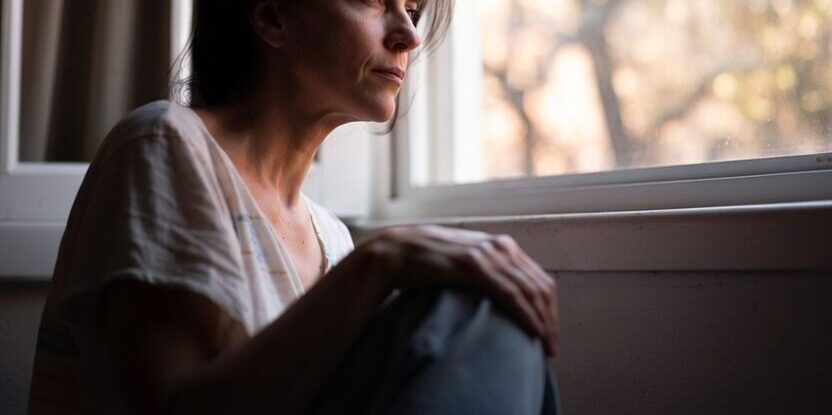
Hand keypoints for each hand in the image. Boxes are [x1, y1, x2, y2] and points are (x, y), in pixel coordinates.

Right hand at [358, 225, 558, 355]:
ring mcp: (488, 254)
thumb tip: (497, 299)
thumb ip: (483, 275)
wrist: (395, 251)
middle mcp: (500, 247)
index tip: (549, 331)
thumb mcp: (463, 267)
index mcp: (501, 246)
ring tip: (546, 344)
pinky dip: (526, 313)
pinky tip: (533, 330)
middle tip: (552, 345)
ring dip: (543, 320)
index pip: (538, 278)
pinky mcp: (475, 265)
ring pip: (530, 290)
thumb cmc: (425, 263)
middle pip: (540, 286)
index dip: (548, 307)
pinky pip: (511, 292)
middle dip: (550, 318)